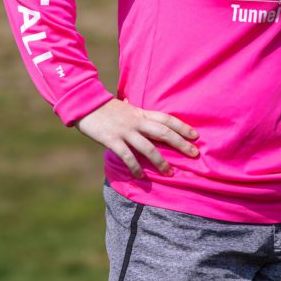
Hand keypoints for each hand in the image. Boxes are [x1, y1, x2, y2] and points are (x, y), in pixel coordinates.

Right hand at [76, 98, 199, 178]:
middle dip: (181, 144)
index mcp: (142, 113)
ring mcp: (125, 131)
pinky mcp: (112, 140)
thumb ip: (137, 113)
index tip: (196, 136)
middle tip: (194, 154)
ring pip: (148, 148)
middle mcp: (137, 122)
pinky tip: (141, 177)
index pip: (167, 119)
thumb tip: (142, 113)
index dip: (183, 127)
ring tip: (170, 173)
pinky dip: (135, 167)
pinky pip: (127, 156)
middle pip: (164, 133)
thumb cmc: (106, 108)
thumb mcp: (126, 107)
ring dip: (160, 161)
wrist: (84, 104)